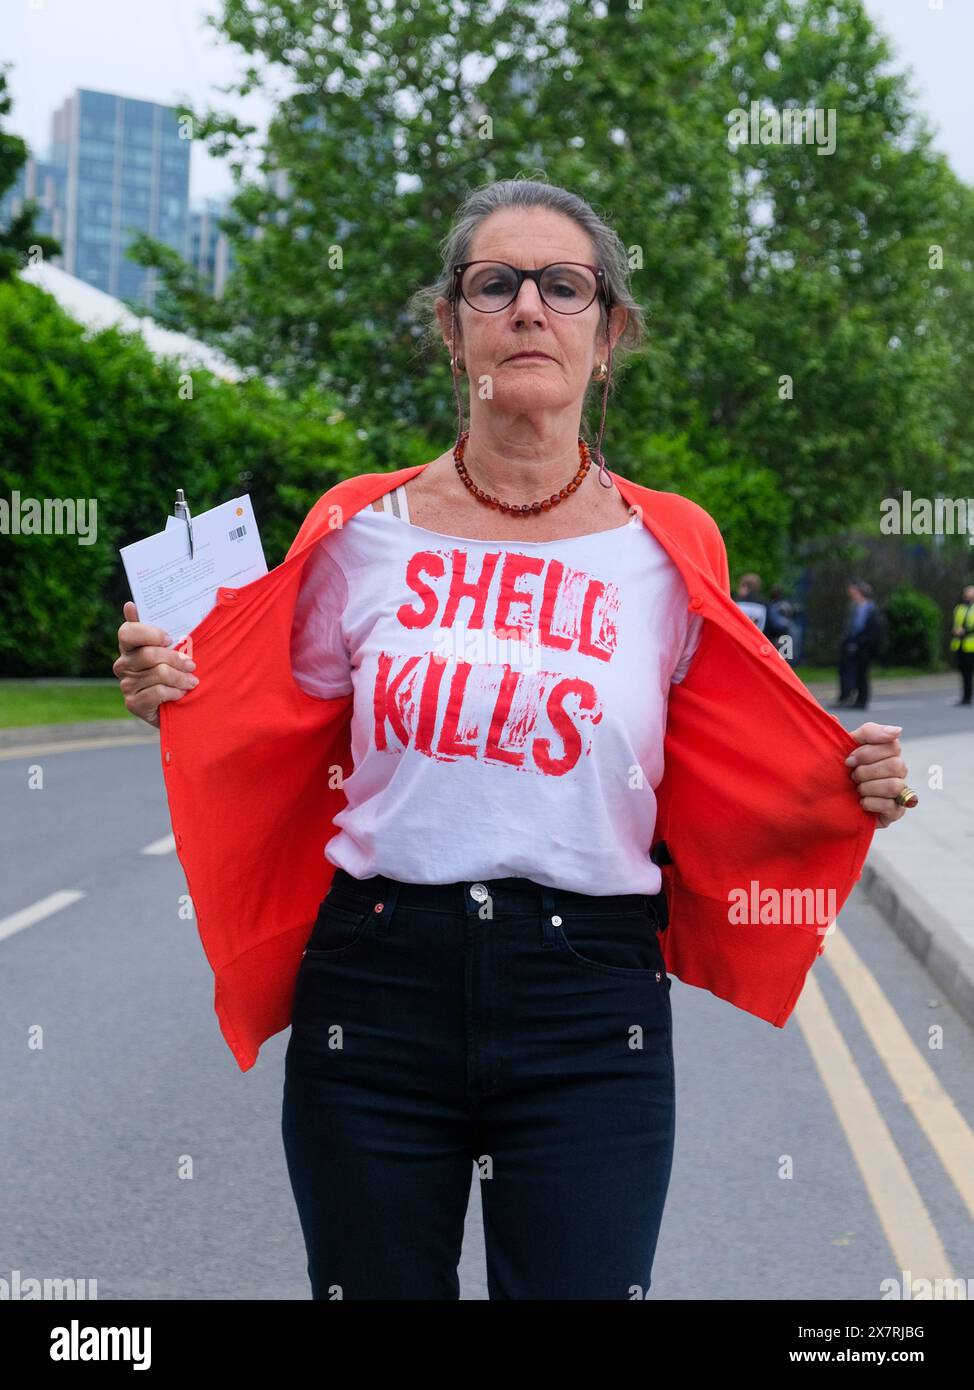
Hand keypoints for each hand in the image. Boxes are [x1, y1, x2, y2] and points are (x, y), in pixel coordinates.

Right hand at [113, 601, 198, 727]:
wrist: (177, 707)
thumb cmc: (174, 670)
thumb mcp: (170, 648)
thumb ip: (155, 627)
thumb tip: (130, 605)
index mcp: (129, 646)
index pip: (127, 632)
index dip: (149, 633)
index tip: (169, 638)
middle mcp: (123, 664)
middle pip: (149, 654)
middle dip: (176, 659)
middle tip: (192, 665)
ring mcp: (126, 684)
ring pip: (158, 673)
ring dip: (181, 678)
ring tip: (192, 681)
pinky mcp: (133, 703)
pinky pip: (158, 692)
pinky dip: (175, 693)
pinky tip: (181, 694)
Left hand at [844, 722, 909, 828]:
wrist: (824, 796)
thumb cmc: (838, 768)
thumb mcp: (848, 744)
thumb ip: (870, 732)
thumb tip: (897, 730)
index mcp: (889, 752)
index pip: (893, 746)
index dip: (868, 753)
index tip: (849, 760)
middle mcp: (898, 771)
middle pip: (896, 765)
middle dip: (866, 771)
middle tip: (852, 776)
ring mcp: (899, 792)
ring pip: (894, 785)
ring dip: (868, 787)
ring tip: (857, 790)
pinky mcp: (895, 812)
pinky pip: (891, 806)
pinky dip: (871, 803)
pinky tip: (861, 802)